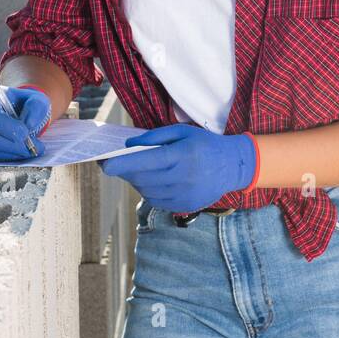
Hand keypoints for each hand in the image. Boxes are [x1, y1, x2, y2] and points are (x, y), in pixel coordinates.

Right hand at [0, 84, 50, 162]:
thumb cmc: (26, 104)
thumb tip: (29, 125)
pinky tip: (20, 153)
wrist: (21, 112)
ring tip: (30, 150)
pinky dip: (6, 157)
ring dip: (10, 152)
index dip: (5, 126)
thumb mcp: (37, 100)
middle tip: (31, 147)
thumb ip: (35, 108)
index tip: (24, 133)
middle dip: (9, 144)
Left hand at [98, 124, 257, 212]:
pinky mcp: (184, 206)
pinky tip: (153, 180)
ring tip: (138, 170)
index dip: (122, 164)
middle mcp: (183, 177)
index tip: (105, 164)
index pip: (145, 161)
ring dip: (136, 181)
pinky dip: (148, 190)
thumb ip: (155, 137)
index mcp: (182, 155)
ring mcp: (184, 195)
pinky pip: (156, 201)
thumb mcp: (183, 132)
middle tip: (116, 163)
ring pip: (146, 191)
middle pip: (142, 178)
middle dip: (125, 171)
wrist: (233, 166)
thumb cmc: (205, 144)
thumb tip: (130, 145)